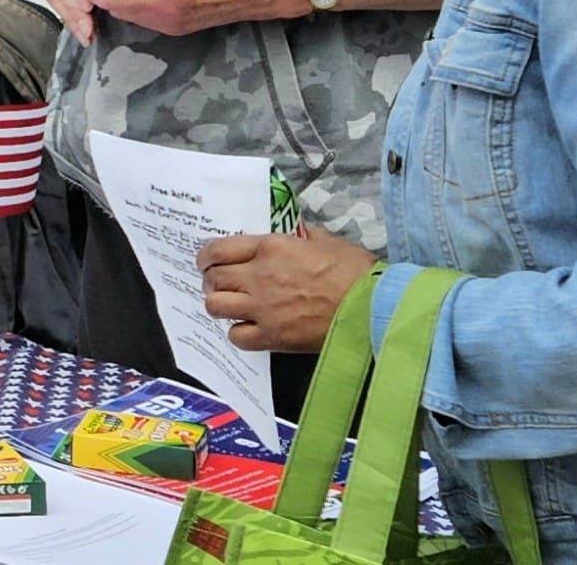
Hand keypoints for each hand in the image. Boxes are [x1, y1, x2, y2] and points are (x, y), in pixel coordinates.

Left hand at [197, 229, 377, 353]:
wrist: (370, 306)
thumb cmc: (352, 269)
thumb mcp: (323, 239)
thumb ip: (298, 238)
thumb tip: (292, 238)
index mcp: (270, 247)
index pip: (220, 249)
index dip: (206, 256)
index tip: (206, 260)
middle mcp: (259, 276)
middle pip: (214, 278)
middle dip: (211, 279)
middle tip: (219, 283)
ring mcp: (263, 309)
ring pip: (217, 307)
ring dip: (219, 304)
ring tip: (230, 304)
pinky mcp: (272, 337)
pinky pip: (237, 337)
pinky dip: (238, 332)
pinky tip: (249, 327)